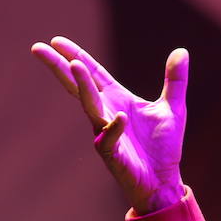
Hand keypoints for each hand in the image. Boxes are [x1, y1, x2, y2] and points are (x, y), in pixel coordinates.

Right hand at [31, 36, 187, 213]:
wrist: (164, 180)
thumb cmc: (163, 146)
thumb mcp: (173, 108)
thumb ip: (175, 80)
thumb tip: (182, 51)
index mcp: (117, 100)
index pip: (93, 74)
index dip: (76, 56)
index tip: (56, 40)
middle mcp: (105, 113)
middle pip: (78, 85)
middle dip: (59, 67)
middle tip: (38, 48)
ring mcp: (105, 133)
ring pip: (90, 107)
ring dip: (82, 86)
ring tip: (74, 65)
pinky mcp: (112, 154)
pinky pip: (109, 138)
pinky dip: (114, 127)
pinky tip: (119, 117)